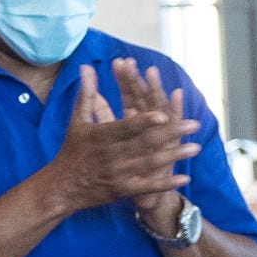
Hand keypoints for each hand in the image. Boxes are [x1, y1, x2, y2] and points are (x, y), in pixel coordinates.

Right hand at [46, 62, 199, 218]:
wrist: (61, 188)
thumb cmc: (71, 150)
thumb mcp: (76, 120)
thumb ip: (87, 93)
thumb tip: (87, 66)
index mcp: (102, 136)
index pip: (127, 126)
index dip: (145, 121)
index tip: (164, 114)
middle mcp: (112, 155)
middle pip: (145, 143)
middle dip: (171, 134)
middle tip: (194, 124)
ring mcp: (118, 174)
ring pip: (150, 164)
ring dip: (174, 156)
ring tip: (195, 147)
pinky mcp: (122, 190)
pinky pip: (147, 187)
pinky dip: (165, 184)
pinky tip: (183, 177)